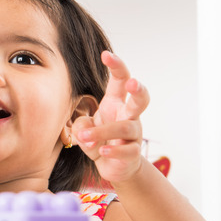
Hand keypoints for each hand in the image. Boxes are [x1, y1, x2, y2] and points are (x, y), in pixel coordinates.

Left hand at [73, 51, 149, 184]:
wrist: (113, 165)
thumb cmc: (98, 139)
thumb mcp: (82, 128)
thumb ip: (80, 124)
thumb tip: (85, 131)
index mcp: (115, 103)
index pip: (120, 80)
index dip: (116, 66)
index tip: (106, 54)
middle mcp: (128, 115)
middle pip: (140, 99)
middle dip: (138, 89)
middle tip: (132, 83)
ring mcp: (134, 135)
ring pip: (126, 128)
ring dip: (104, 131)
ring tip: (85, 136)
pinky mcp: (133, 153)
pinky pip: (127, 150)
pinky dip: (113, 151)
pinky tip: (102, 152)